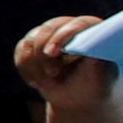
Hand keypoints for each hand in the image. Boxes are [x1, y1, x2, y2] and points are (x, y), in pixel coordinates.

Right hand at [15, 8, 122, 122]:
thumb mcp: (100, 75)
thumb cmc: (95, 85)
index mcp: (92, 29)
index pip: (76, 25)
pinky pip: (21, 51)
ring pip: (31, 42)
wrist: (79, 98)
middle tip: (52, 74)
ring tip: (48, 83)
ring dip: (36, 66)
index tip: (52, 53)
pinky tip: (38, 82)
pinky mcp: (32, 44)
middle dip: (44, 54)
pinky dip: (27, 69)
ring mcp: (48, 34)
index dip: (62, 37)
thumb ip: (97, 60)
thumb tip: (90, 50)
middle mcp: (68, 26)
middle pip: (48, 30)